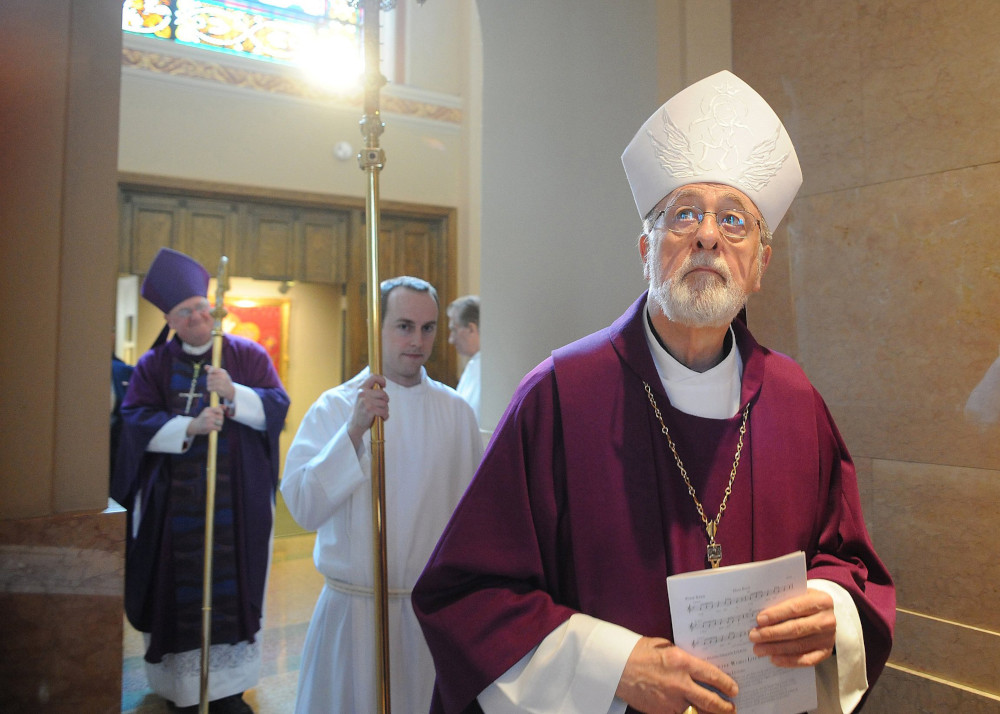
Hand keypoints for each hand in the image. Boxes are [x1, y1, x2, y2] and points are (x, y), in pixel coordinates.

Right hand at [187, 404, 225, 435]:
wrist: (194, 426)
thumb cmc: (203, 418)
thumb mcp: (208, 412)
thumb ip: (217, 409)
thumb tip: (225, 406)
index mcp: (208, 409)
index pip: (220, 410)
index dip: (221, 414)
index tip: (218, 416)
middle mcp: (208, 414)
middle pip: (221, 417)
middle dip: (221, 420)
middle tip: (216, 422)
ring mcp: (209, 420)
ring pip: (221, 422)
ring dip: (219, 425)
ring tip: (215, 425)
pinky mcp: (209, 426)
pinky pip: (219, 428)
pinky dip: (218, 429)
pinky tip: (214, 428)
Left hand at [205, 365, 235, 401]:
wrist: (230, 390)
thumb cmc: (224, 381)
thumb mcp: (220, 374)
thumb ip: (213, 370)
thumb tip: (205, 366)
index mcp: (222, 372)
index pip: (212, 369)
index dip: (209, 371)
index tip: (210, 373)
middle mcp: (222, 376)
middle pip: (209, 377)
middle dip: (208, 380)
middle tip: (212, 382)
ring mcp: (221, 382)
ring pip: (208, 383)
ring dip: (209, 385)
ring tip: (213, 386)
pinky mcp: (219, 388)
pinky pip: (209, 388)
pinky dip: (210, 389)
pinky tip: (213, 389)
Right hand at [348, 374, 388, 448]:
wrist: (354, 425)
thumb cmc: (362, 411)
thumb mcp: (363, 397)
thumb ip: (370, 390)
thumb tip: (382, 384)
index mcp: (360, 388)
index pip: (373, 377)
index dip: (381, 379)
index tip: (384, 385)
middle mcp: (362, 393)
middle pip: (383, 393)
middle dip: (386, 401)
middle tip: (382, 406)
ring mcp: (365, 401)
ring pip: (385, 403)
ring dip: (385, 410)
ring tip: (380, 413)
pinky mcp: (369, 410)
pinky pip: (384, 411)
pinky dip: (385, 416)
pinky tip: (382, 418)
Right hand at [616, 637, 737, 713]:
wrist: (615, 667)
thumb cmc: (638, 652)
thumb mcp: (664, 646)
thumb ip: (682, 656)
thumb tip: (697, 665)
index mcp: (681, 662)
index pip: (712, 676)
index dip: (727, 685)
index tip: (734, 689)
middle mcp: (680, 683)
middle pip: (711, 701)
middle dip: (725, 707)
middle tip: (732, 708)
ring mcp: (670, 701)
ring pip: (699, 713)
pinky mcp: (661, 712)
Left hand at [749, 588, 835, 666]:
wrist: (824, 615)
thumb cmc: (804, 602)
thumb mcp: (798, 594)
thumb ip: (783, 600)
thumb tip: (757, 612)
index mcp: (821, 600)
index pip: (795, 608)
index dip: (776, 614)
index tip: (759, 620)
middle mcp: (828, 620)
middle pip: (796, 629)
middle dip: (772, 633)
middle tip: (753, 636)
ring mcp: (828, 638)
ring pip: (799, 645)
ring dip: (776, 648)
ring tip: (758, 649)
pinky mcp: (825, 652)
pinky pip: (807, 660)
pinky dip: (789, 661)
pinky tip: (774, 659)